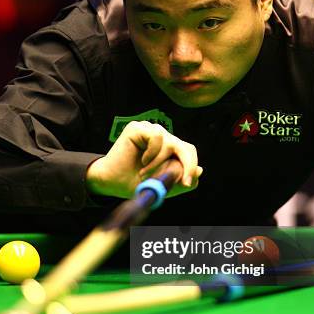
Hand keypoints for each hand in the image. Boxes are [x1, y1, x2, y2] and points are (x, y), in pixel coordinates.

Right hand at [86, 121, 202, 198]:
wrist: (113, 182)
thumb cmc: (135, 182)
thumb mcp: (163, 186)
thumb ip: (181, 179)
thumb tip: (200, 170)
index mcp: (170, 149)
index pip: (189, 152)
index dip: (191, 166)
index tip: (187, 183)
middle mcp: (163, 138)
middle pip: (185, 147)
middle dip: (182, 165)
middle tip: (174, 180)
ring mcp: (151, 131)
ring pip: (171, 143)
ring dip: (160, 163)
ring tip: (145, 173)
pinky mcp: (139, 127)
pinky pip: (158, 137)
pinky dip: (152, 153)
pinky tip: (142, 160)